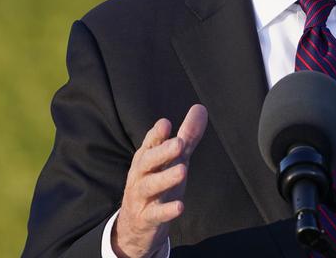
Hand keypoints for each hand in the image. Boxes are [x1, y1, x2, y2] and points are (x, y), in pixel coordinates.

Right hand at [112, 104, 207, 257]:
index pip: (150, 144)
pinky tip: (180, 207)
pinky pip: (155, 214)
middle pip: (147, 161)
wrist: (135, 226)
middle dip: (162, 152)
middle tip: (179, 143)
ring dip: (165, 178)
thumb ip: (187, 135)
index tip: (165, 124)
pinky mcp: (146, 218)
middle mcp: (141, 175)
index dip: (156, 135)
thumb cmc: (158, 183)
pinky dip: (166, 210)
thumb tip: (200, 108)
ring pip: (150, 186)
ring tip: (183, 170)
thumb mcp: (173, 159)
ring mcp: (141, 197)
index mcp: (147, 158)